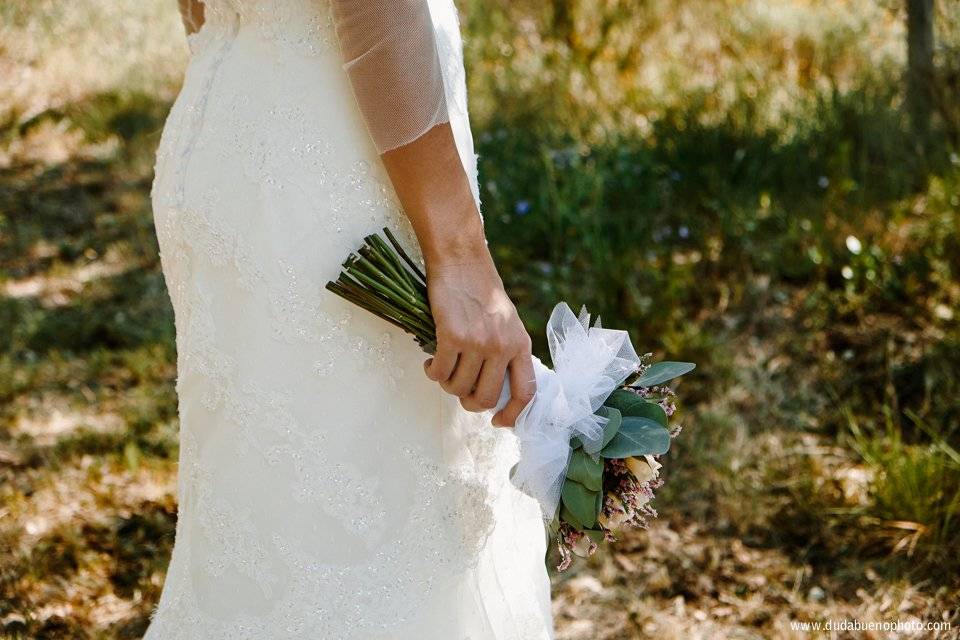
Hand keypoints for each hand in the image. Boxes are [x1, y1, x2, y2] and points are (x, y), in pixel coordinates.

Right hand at [423, 252, 534, 426]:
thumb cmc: (482, 290)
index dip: (514, 414)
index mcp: (520, 344)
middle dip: (469, 402)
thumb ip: (506, 351)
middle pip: (485, 398)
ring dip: (447, 385)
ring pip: (458, 388)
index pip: (526, 391)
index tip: (499, 422)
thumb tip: (493, 388)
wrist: (462, 261)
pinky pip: (440, 372)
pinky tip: (431, 363)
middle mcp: (502, 346)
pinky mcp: (451, 336)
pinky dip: (432, 373)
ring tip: (443, 370)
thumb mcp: (507, 321)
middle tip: (460, 392)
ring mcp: (477, 342)